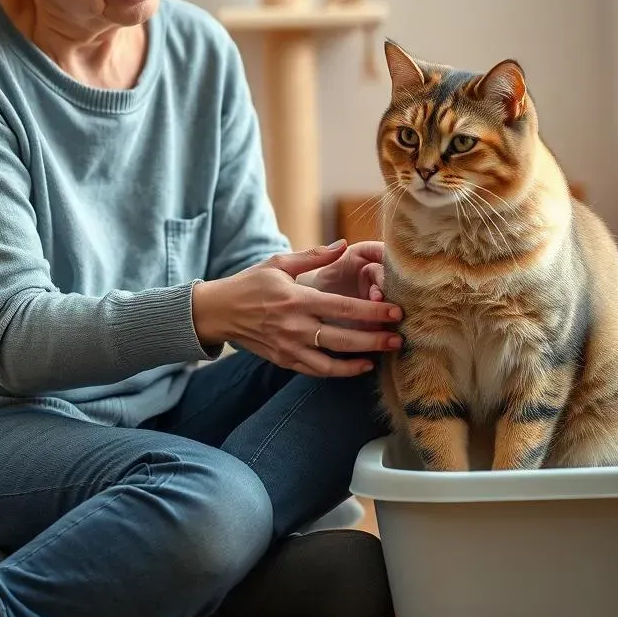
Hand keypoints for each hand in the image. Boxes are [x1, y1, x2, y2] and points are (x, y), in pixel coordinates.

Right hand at [191, 242, 401, 377]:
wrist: (219, 312)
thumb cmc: (251, 283)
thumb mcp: (279, 263)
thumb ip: (314, 256)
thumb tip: (343, 244)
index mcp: (297, 299)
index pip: (342, 307)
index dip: (371, 312)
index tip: (394, 312)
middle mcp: (295, 326)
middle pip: (343, 337)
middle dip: (374, 339)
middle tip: (398, 338)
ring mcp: (289, 347)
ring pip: (331, 362)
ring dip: (359, 360)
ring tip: (382, 356)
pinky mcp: (284, 360)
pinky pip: (316, 371)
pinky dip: (339, 371)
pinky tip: (359, 366)